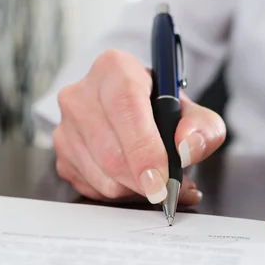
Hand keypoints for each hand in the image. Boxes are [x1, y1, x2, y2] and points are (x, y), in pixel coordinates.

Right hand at [53, 50, 225, 204]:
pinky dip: (121, 195)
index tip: (163, 179)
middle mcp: (81, 94)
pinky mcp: (62, 156)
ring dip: (135, 190)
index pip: (125, 108)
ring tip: (158, 182)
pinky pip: (93, 189)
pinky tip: (136, 182)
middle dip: (144, 180)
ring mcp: (66, 127)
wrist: (134, 111)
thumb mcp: (194, 112)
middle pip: (110, 153)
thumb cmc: (162, 109)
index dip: (145, 150)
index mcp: (114, 69)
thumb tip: (188, 148)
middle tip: (169, 190)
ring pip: (102, 178)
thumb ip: (203, 128)